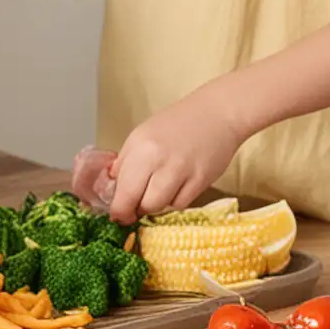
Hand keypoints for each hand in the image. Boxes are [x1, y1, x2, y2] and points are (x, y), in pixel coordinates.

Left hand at [105, 86, 244, 225]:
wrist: (216, 114)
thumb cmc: (177, 122)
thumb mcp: (142, 134)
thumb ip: (126, 160)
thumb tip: (114, 185)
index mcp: (140, 146)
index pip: (123, 189)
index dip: (118, 208)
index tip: (117, 214)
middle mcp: (159, 160)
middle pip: (140, 202)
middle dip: (134, 210)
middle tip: (134, 209)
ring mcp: (182, 172)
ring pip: (160, 207)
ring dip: (154, 206)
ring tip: (155, 194)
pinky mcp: (201, 182)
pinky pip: (180, 204)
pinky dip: (174, 201)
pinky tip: (175, 188)